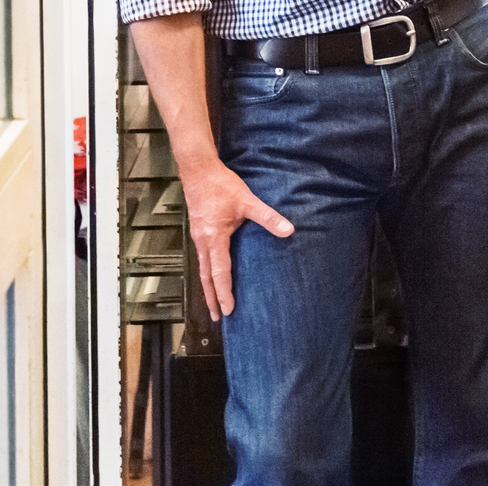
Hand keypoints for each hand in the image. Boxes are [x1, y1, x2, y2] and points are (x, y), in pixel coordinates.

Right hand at [179, 157, 293, 316]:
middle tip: (217, 317)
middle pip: (206, 277)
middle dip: (212, 298)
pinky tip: (212, 275)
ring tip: (213, 303)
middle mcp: (203, 242)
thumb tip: (288, 229)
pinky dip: (207, 272)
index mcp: (214, 238)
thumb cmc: (221, 186)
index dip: (224, 293)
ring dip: (208, 287)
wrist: (198, 171)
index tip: (228, 310)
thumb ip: (268, 217)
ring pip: (202, 269)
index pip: (219, 272)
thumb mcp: (248, 201)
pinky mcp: (199, 232)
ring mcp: (198, 238)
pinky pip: (202, 258)